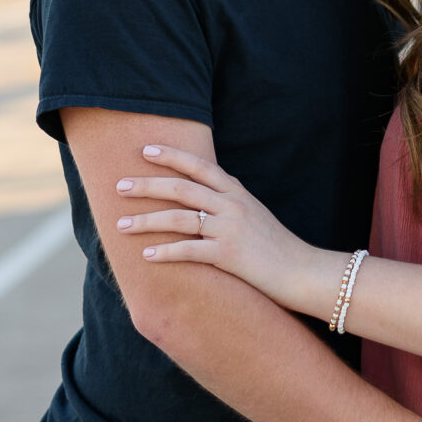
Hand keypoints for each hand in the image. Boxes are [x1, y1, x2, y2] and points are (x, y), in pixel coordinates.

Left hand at [114, 144, 310, 303]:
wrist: (302, 272)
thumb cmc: (277, 246)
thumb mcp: (256, 214)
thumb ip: (232, 200)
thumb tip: (209, 190)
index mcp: (237, 193)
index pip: (199, 166)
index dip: (171, 155)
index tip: (145, 149)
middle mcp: (232, 205)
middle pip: (181, 188)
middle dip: (147, 185)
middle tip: (119, 185)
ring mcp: (231, 229)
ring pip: (179, 218)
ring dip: (146, 221)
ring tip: (121, 225)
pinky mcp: (229, 256)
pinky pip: (190, 250)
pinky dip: (166, 252)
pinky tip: (146, 256)